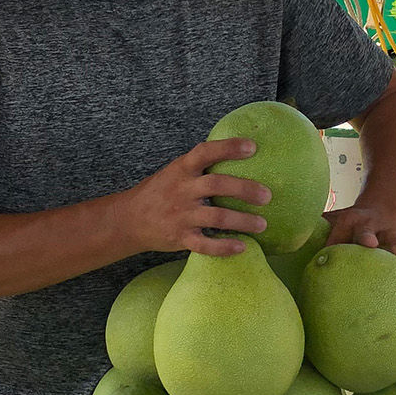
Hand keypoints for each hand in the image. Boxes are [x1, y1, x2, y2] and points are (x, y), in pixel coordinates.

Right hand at [128, 138, 270, 255]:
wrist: (128, 219)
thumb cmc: (161, 191)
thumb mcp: (175, 171)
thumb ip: (200, 165)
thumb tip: (239, 151)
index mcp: (182, 169)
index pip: (205, 152)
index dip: (228, 148)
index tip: (252, 147)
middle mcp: (182, 190)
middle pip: (217, 185)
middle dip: (245, 189)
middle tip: (267, 196)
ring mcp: (180, 215)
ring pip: (216, 217)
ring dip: (242, 221)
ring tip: (262, 224)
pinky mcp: (179, 238)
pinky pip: (204, 245)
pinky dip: (224, 247)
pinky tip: (242, 247)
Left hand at [323, 202, 395, 266]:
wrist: (384, 203)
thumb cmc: (351, 221)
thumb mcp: (334, 219)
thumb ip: (316, 231)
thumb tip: (287, 245)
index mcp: (349, 220)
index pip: (339, 229)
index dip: (334, 240)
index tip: (328, 251)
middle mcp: (369, 225)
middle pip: (368, 230)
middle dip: (367, 236)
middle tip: (368, 243)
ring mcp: (388, 233)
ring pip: (394, 239)